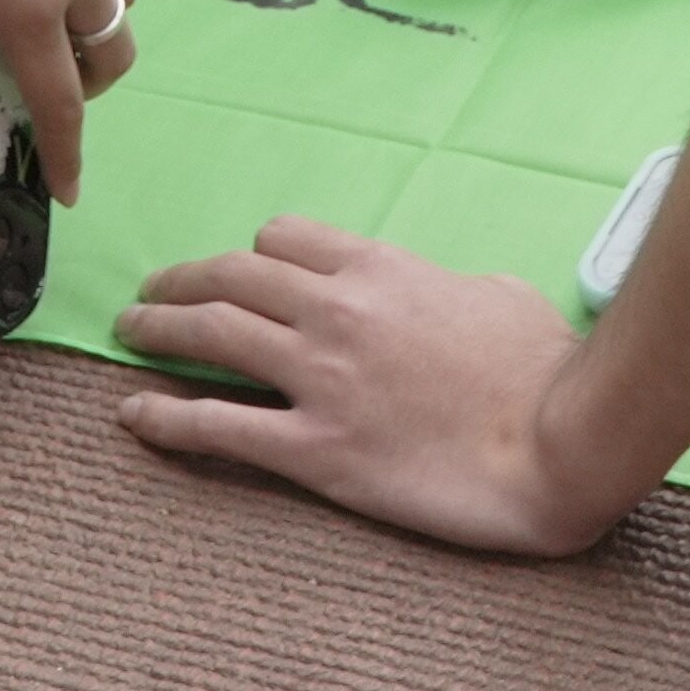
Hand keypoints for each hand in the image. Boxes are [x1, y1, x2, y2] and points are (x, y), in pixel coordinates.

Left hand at [112, 219, 642, 555]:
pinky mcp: (315, 451)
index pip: (283, 239)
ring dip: (158, 328)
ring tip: (130, 332)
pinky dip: (165, 417)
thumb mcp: (502, 295)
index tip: (237, 274)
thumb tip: (451, 293)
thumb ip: (455, 286)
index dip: (251, 255)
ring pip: (211, 334)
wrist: (558, 442)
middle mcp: (336, 312)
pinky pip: (219, 425)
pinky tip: (133, 414)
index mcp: (380, 269)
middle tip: (150, 294)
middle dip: (180, 280)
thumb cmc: (544, 369)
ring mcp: (320, 380)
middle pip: (230, 278)